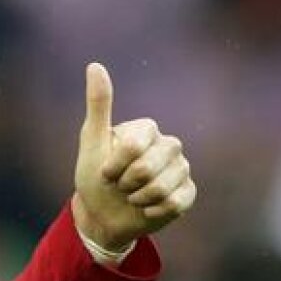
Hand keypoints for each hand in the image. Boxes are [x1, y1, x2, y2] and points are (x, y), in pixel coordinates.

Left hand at [72, 63, 195, 251]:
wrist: (103, 215)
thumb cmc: (95, 177)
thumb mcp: (92, 142)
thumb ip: (98, 105)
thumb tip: (94, 65)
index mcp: (146, 129)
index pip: (133, 146)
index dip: (114, 165)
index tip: (105, 171)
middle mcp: (168, 145)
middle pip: (148, 168)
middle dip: (125, 184)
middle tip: (120, 186)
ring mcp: (181, 169)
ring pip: (162, 188)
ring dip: (138, 199)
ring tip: (132, 197)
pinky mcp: (188, 193)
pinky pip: (175, 203)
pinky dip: (153, 211)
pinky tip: (147, 209)